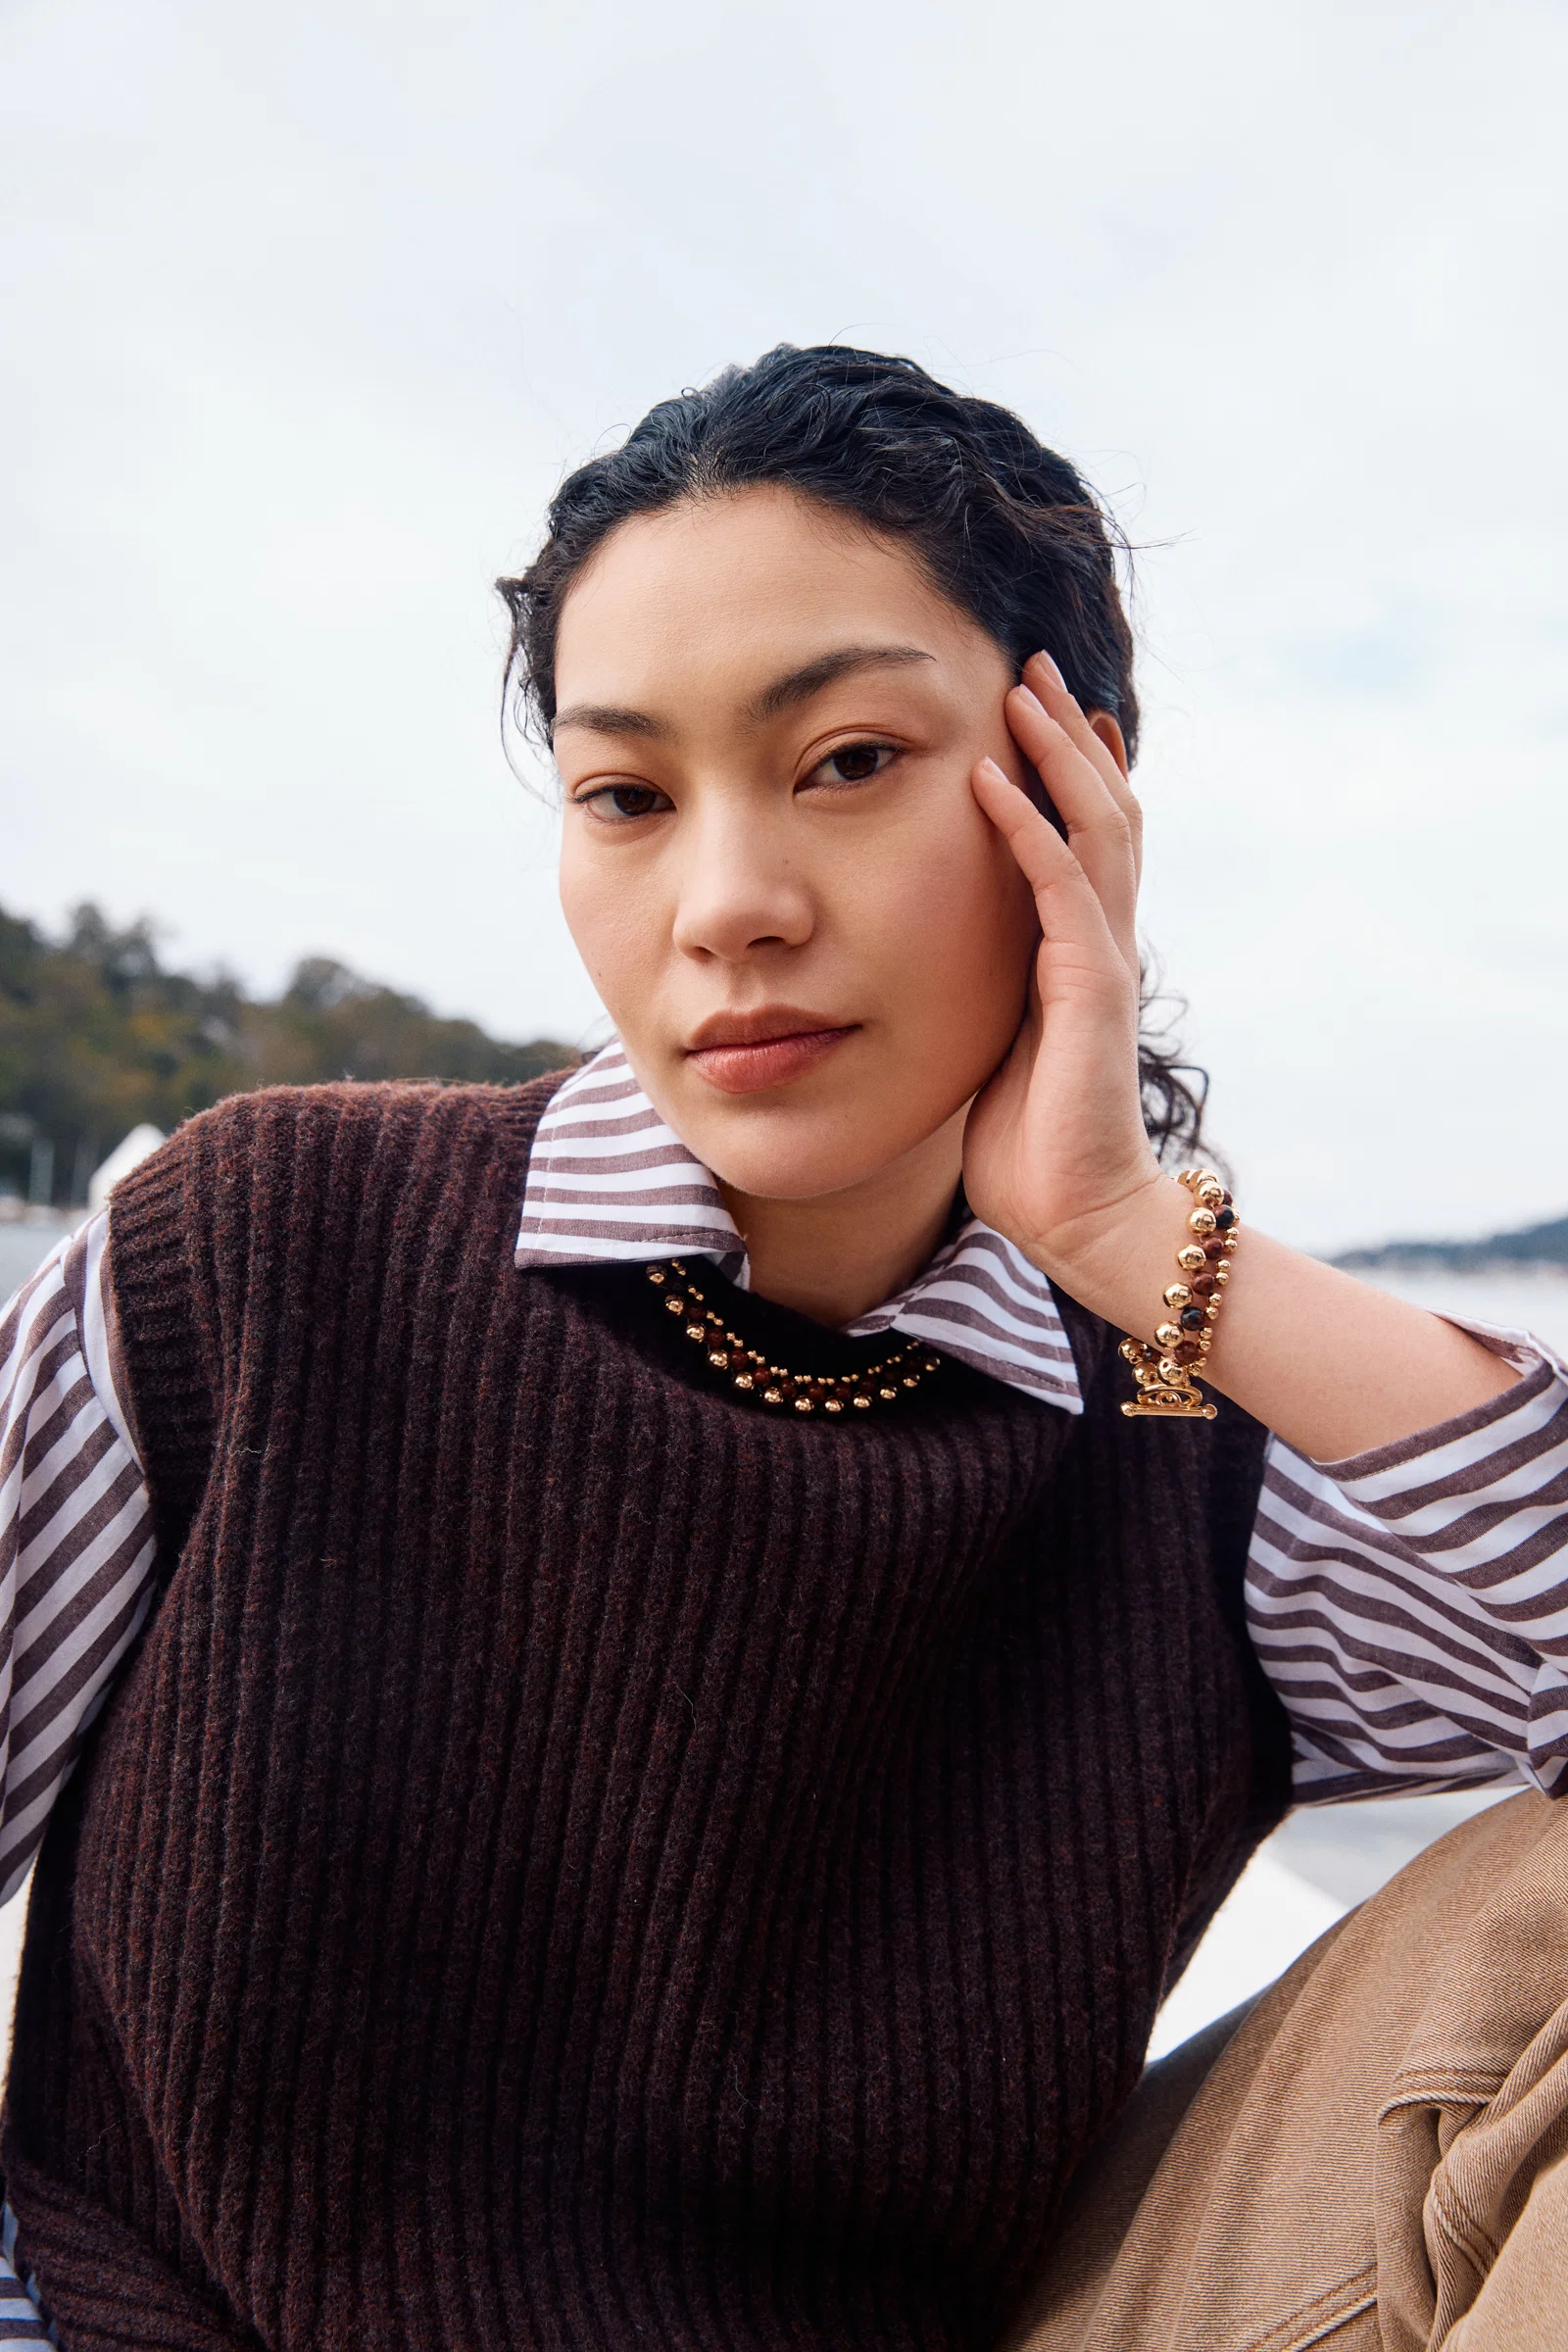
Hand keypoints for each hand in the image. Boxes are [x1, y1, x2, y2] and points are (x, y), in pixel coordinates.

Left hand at [961, 651, 1163, 1290]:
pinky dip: (1024, 824)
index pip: (1084, 839)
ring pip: (1094, 825)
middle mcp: (1103, 940)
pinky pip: (1056, 884)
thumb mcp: (992, 1049)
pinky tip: (990, 777)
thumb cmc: (1029, 1148)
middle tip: (1036, 664)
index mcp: (1081, 953)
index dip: (1066, 771)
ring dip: (1057, 753)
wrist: (1078, 1215)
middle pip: (1102, 807)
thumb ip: (981, 998)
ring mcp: (1103, 957)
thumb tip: (928, 972)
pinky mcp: (1090, 984)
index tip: (1035, 711)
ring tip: (1025, 688)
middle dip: (1069, 734)